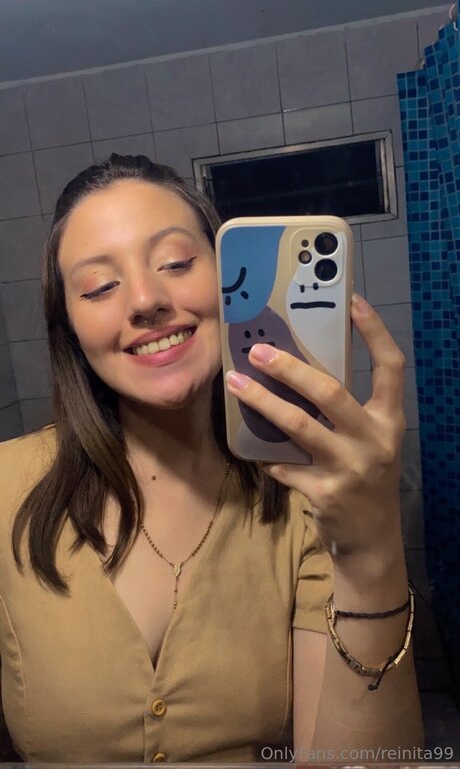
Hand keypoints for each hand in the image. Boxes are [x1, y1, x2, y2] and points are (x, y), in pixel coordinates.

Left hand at [225, 293, 406, 563]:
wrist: (372, 538)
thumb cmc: (366, 477)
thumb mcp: (370, 441)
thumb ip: (347, 412)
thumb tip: (300, 372)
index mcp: (389, 420)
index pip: (391, 368)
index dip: (375, 333)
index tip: (354, 301)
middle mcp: (374, 440)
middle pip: (330, 393)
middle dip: (290, 369)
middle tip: (257, 351)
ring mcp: (350, 468)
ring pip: (299, 426)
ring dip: (262, 403)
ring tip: (236, 383)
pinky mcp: (324, 494)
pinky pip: (284, 465)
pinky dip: (265, 455)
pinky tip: (251, 448)